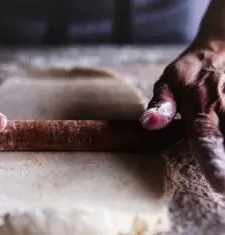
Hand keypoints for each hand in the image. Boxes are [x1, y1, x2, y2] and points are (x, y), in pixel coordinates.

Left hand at [141, 41, 224, 192]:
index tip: (221, 187)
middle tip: (224, 190)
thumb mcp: (170, 79)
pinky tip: (221, 166)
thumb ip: (162, 103)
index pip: (206, 139)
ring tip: (221, 183)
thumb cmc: (191, 69)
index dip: (213, 163)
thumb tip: (149, 124)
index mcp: (202, 107)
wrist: (220, 50)